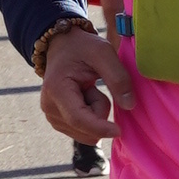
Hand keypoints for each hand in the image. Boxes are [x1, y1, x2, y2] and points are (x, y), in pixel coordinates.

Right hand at [35, 22, 119, 141]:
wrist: (62, 46)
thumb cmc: (82, 47)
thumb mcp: (103, 53)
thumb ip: (118, 78)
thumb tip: (129, 106)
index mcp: (56, 90)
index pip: (78, 119)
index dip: (99, 127)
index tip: (119, 131)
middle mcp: (49, 107)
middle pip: (85, 128)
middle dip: (99, 111)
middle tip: (94, 86)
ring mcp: (51, 116)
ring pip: (86, 132)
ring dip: (95, 113)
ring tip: (87, 89)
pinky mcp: (57, 121)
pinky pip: (83, 131)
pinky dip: (90, 116)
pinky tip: (84, 97)